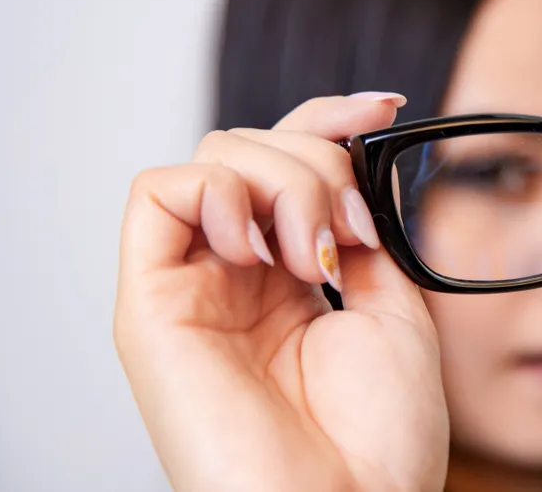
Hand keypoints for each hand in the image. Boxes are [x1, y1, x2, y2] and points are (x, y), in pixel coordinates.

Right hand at [114, 94, 448, 491]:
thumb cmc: (377, 435)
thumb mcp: (390, 308)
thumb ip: (359, 230)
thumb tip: (350, 162)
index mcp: (288, 277)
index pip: (287, 161)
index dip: (331, 118)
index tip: (387, 107)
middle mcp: (235, 275)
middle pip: (253, 145)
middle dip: (318, 164)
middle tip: (351, 236)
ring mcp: (192, 285)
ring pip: (214, 157)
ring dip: (282, 183)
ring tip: (316, 257)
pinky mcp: (150, 303)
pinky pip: (157, 192)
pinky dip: (216, 191)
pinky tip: (260, 248)